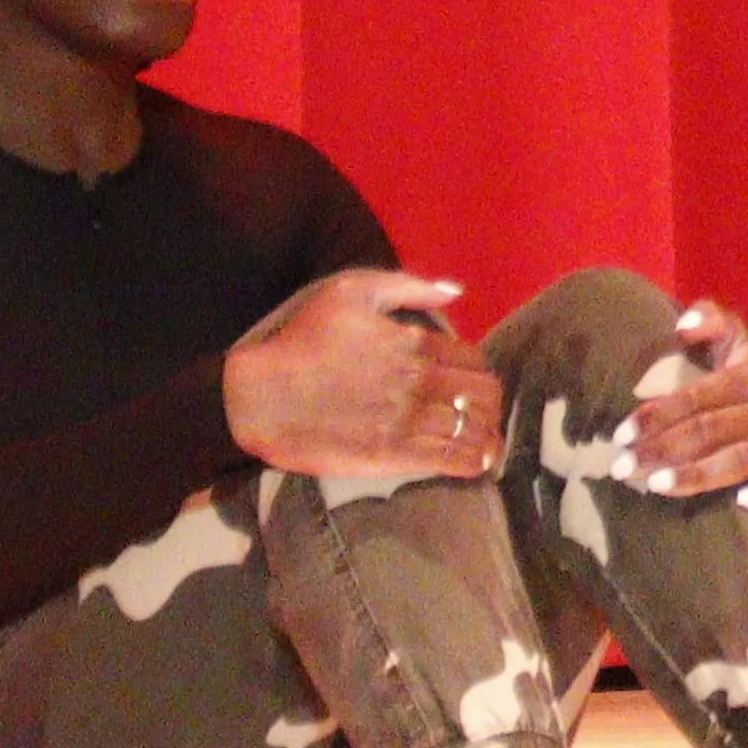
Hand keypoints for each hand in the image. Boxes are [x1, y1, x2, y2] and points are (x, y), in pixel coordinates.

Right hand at [225, 269, 502, 484]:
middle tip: (484, 413)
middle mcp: (420, 381)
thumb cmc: (301, 341)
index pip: (475, 360)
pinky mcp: (394, 455)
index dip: (480, 372)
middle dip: (490, 404)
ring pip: (474, 428)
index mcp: (415, 343)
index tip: (474, 383)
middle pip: (483, 395)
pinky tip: (478, 461)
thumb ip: (408, 286)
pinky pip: (452, 458)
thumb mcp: (349, 291)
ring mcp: (409, 420)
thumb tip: (455, 291)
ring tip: (486, 440)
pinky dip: (473, 459)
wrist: (257, 396)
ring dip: (487, 434)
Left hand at [623, 299, 747, 513]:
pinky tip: (741, 502)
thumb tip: (684, 326)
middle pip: (714, 427)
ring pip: (743, 458)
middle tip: (623, 468)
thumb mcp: (733, 348)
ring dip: (697, 474)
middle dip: (664, 448)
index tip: (622, 435)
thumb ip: (714, 322)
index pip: (701, 393)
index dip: (660, 413)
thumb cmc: (742, 393)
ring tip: (655, 486)